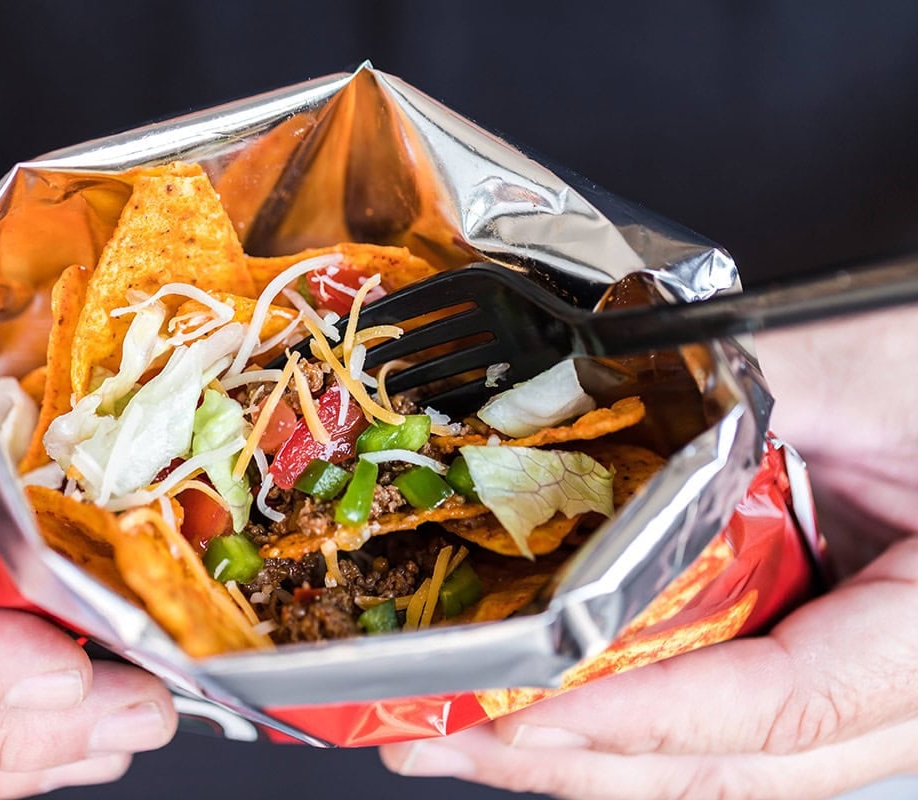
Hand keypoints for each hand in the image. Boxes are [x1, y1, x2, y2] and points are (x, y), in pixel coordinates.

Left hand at [381, 307, 917, 799]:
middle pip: (735, 765)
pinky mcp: (824, 653)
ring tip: (469, 733)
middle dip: (576, 761)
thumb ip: (733, 392)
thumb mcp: (862, 363)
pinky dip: (631, 710)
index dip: (641, 717)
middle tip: (441, 742)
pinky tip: (551, 694)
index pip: (783, 706)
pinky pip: (723, 707)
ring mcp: (867, 684)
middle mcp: (911, 689)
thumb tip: (574, 410)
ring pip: (724, 757)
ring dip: (589, 750)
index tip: (520, 711)